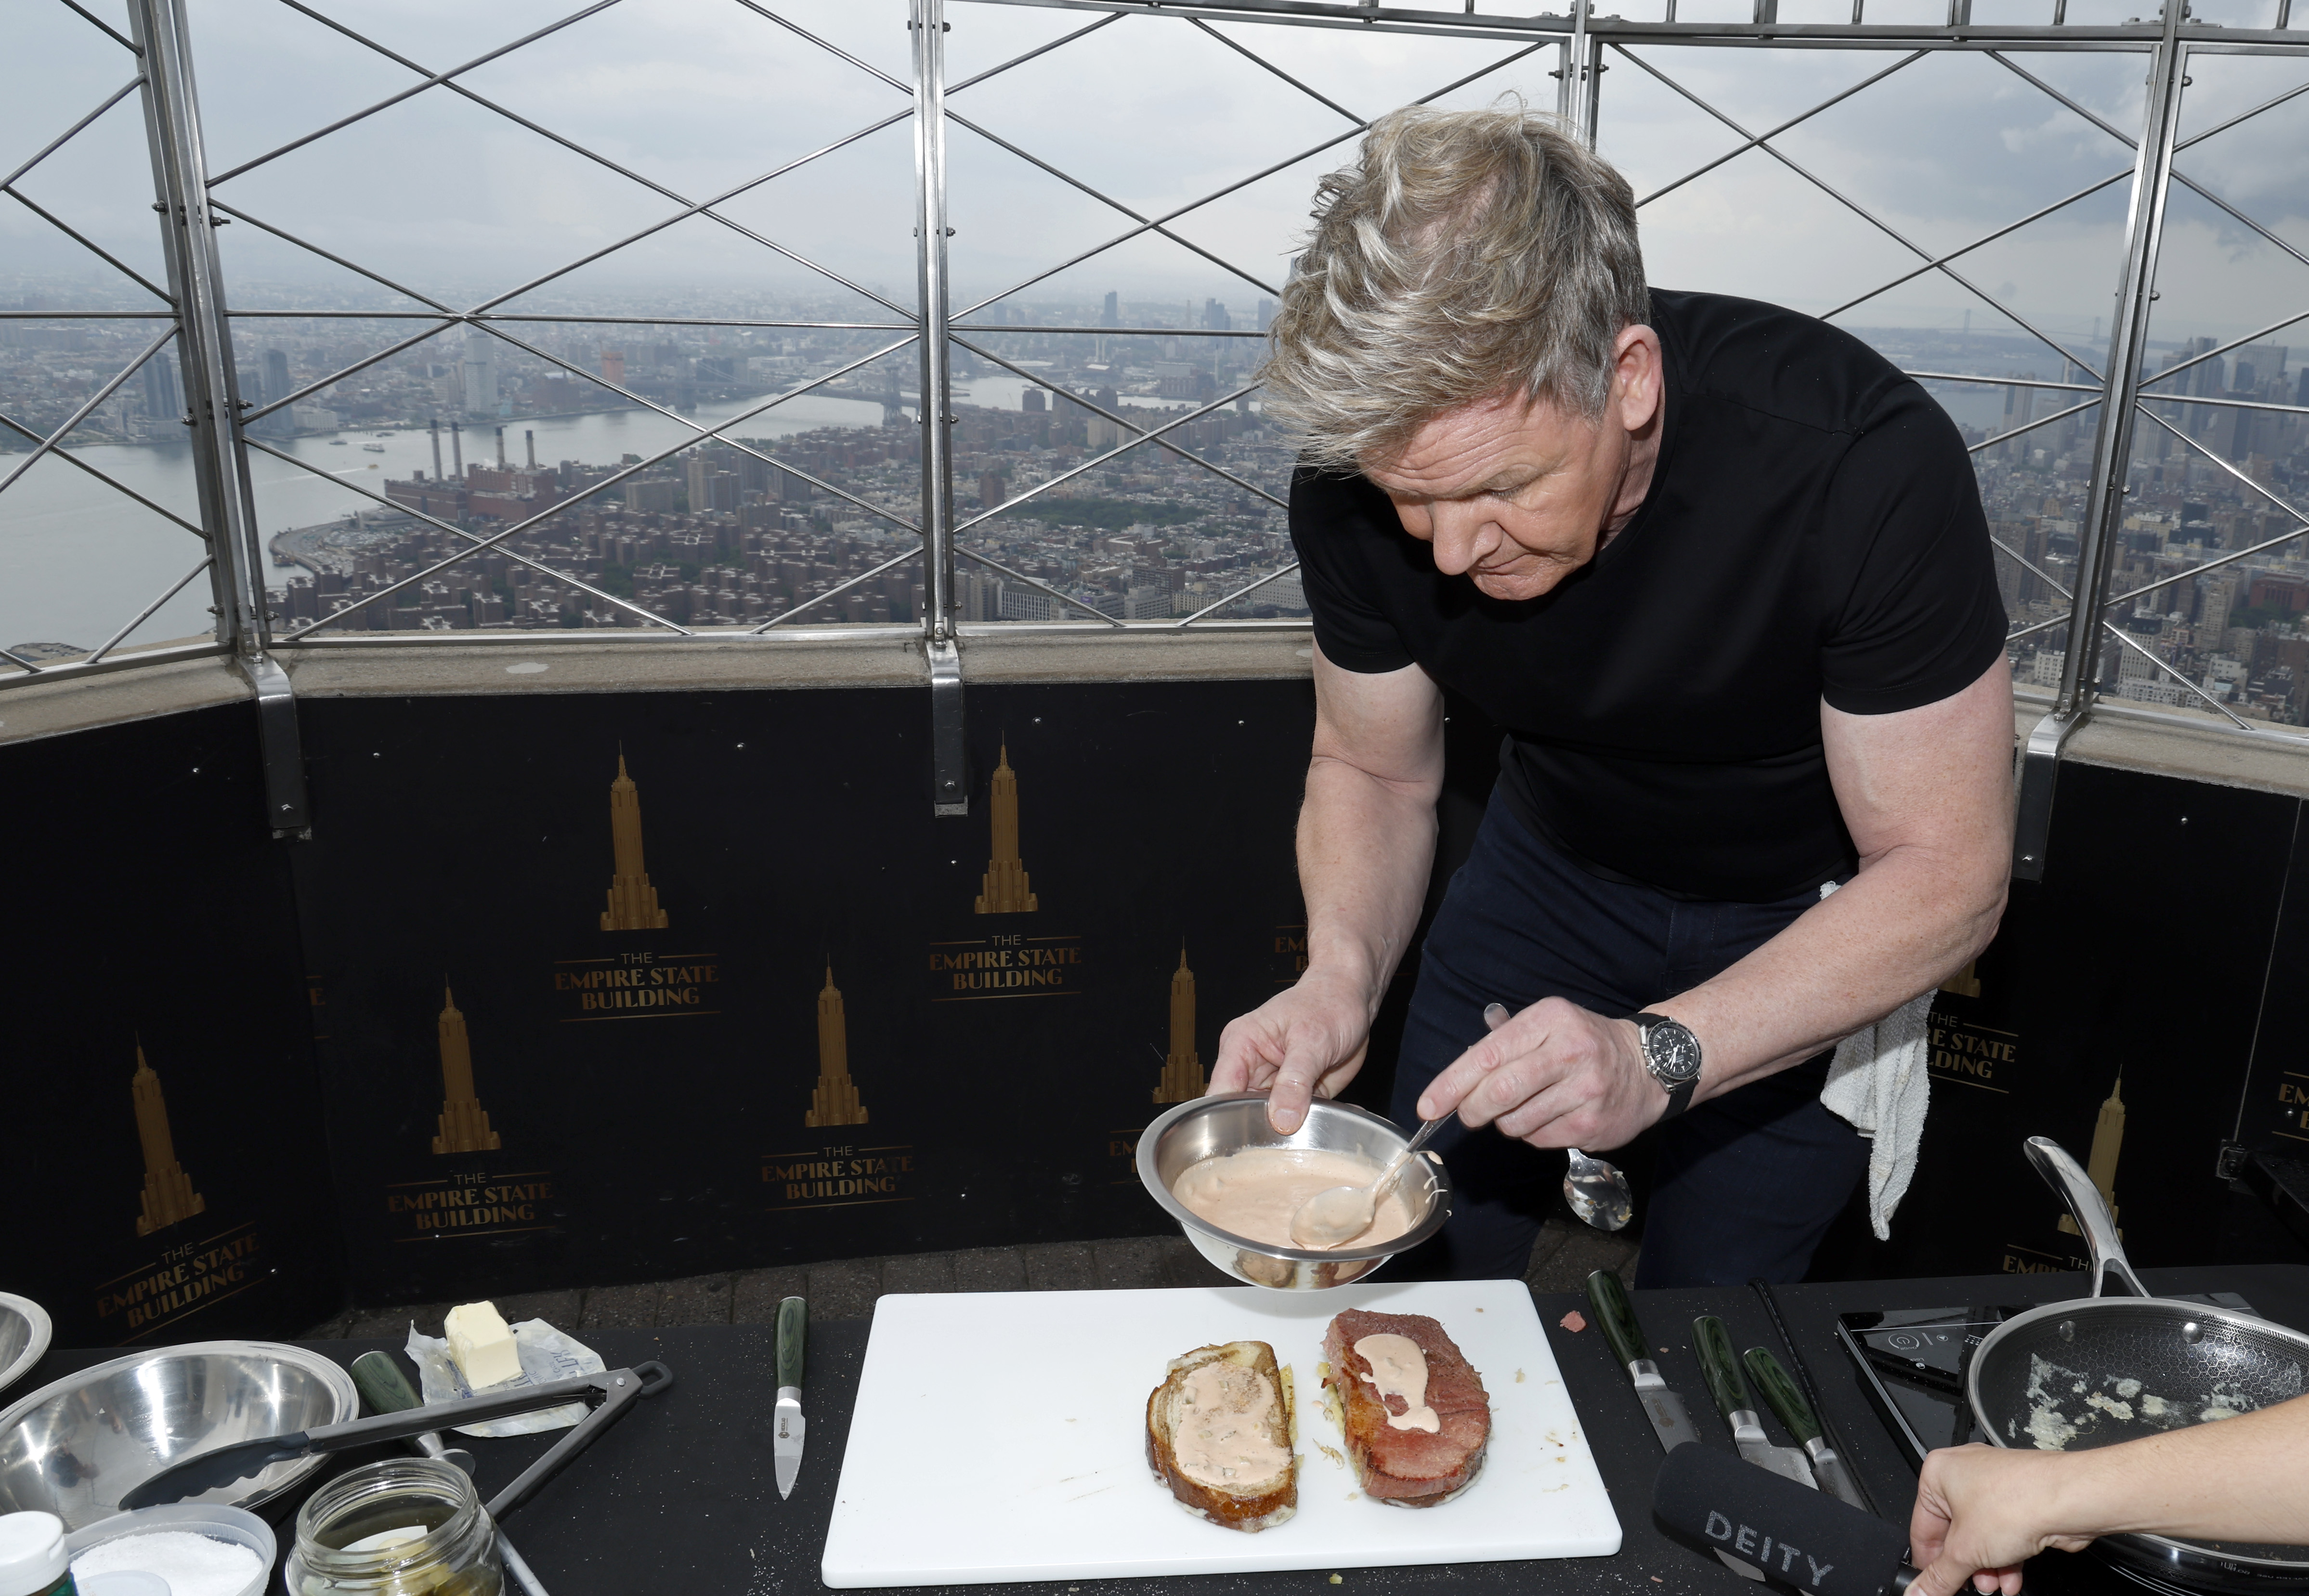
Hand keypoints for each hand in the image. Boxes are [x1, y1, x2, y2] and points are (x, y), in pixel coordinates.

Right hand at [1207, 966, 1373, 1133]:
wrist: (1353, 998)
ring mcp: (1274, 1084)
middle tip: (1285, 1143)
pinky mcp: (1296, 1095)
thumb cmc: (1327, 1003)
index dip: (1227, 1118)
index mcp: (1241, 1045)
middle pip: (1241, 1111)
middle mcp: (1251, 1067)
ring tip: (1315, 1128)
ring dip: (1291, 1131)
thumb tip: (1281, 1120)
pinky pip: (1298, 1119)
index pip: (1220, 1090)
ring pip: (1270, 1121)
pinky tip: (1332, 1121)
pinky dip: (1315, 1124)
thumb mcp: (1312, 1041)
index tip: (1246, 1142)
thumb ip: (1295, 1081)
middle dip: (1262, 1130)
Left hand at [1414, 997, 1663, 1150]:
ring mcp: (1585, 1091)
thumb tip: (1453, 1082)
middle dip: (1472, 1109)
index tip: (1427, 1106)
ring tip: (1524, 1106)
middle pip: (1499, 1092)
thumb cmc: (1583, 1042)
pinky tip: (1550, 1115)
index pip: (1487, 1055)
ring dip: (1506, 1122)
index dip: (1451, 1084)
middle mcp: (1569, 1052)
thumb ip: (1501, 1043)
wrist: (1647, 1064)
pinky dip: (1533, 1133)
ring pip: (1516, 1122)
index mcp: (1550, 1019)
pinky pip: (1540, 1140)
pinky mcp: (1593, 1125)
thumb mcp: (1546, 1023)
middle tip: (1468, 1114)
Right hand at [1909, 1444, 2096, 1595]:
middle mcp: (1966, 1474)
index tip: (1933, 1586)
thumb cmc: (2016, 1502)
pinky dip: (2007, 1556)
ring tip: (1995, 1585)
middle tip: (1971, 1587)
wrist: (2069, 1500)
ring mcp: (1996, 1485)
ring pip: (1982, 1536)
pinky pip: (2004, 1532)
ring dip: (1988, 1567)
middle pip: (1955, 1534)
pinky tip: (2012, 1579)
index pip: (1922, 1526)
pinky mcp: (2021, 1499)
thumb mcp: (1965, 1551)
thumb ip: (1939, 1577)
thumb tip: (1920, 1592)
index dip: (1928, 1562)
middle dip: (1967, 1567)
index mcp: (1939, 1473)